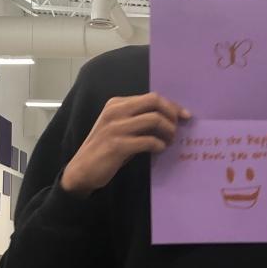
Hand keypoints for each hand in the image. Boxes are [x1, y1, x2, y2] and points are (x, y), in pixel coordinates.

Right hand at [61, 92, 189, 196]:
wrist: (82, 170)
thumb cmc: (105, 150)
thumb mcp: (120, 128)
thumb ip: (139, 120)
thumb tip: (169, 119)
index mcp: (117, 104)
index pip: (151, 97)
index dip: (172, 105)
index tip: (185, 115)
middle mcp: (116, 111)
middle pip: (154, 101)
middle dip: (172, 114)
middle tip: (178, 129)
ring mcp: (115, 127)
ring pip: (154, 119)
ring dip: (168, 131)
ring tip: (170, 141)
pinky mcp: (118, 145)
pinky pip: (148, 140)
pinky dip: (159, 145)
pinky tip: (159, 150)